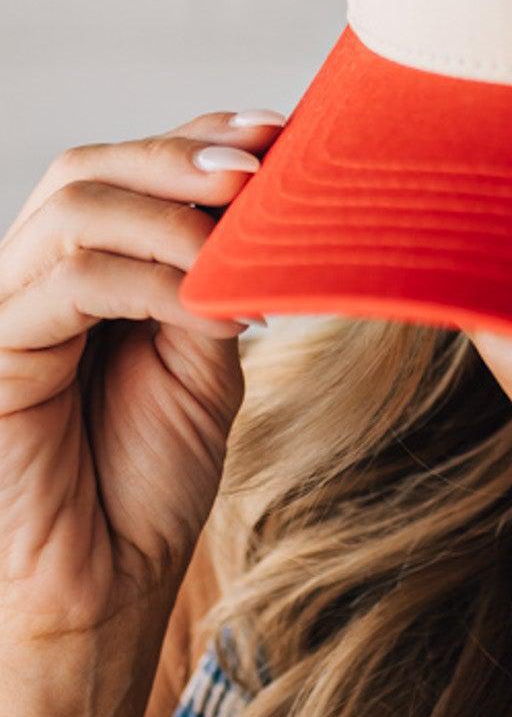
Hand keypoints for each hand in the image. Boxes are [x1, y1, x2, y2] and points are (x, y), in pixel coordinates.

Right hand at [0, 110, 283, 660]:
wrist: (106, 586)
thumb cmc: (147, 481)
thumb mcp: (203, 363)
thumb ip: (215, 282)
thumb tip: (263, 204)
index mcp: (84, 267)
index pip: (128, 168)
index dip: (198, 138)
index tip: (280, 131)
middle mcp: (32, 275)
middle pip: (89, 168)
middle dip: (179, 157)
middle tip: (258, 171)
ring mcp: (3, 309)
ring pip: (72, 209)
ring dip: (170, 215)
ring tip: (237, 246)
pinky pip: (67, 283)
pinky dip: (148, 282)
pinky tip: (207, 309)